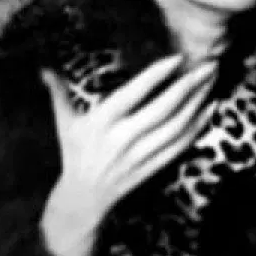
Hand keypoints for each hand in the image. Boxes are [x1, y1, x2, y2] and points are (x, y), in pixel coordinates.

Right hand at [40, 55, 218, 255]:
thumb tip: (42, 67)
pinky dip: (197, 126)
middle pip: (163, 109)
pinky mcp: (154, 166)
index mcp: (102, 122)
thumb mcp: (64, 123)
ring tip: (212, 80)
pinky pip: (180, 145)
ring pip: (177, 126)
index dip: (156, 75)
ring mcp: (141, 155)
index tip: (177, 58)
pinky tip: (209, 109)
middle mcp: (123, 138)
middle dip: (189, 85)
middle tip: (209, 64)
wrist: (84, 198)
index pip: (133, 94)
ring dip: (198, 102)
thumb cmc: (74, 153)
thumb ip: (57, 92)